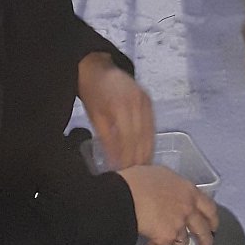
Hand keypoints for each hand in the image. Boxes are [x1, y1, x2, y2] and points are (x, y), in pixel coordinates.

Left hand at [77, 52, 154, 168]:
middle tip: (135, 176)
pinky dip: (150, 140)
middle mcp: (137, 103)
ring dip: (147, 152)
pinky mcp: (149, 101)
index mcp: (121, 106)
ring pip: (150, 133)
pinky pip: (152, 125)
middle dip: (138, 158)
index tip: (124, 172)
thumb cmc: (92, 92)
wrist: (98, 68)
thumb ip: (105, 138)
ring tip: (143, 169)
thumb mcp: (94, 115)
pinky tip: (147, 152)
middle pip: (141, 138)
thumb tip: (113, 161)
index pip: (127, 139)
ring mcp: (146, 101)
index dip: (127, 158)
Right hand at [120, 165, 218, 244]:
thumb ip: (171, 186)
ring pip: (184, 244)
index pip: (209, 207)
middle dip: (206, 242)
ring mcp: (178, 224)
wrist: (125, 193)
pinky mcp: (165, 237)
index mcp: (188, 191)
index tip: (213, 226)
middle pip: (203, 230)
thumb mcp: (160, 175)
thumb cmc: (138, 180)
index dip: (213, 219)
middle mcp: (187, 208)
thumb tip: (169, 192)